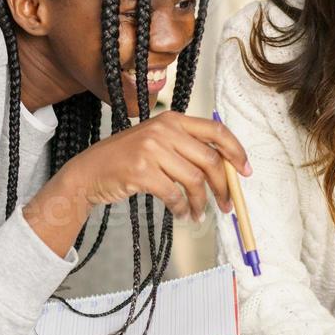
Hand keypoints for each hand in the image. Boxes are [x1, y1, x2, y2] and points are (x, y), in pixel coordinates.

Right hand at [24, 111, 250, 255]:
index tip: (245, 171)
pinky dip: (181, 209)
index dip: (236, 151)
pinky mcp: (141, 170)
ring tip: (197, 214)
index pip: (216, 131)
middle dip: (223, 186)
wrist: (90, 171)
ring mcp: (152, 149)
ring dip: (201, 203)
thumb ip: (187, 148)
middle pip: (209, 160)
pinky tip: (181, 214)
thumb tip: (224, 170)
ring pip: (194, 180)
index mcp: (173, 119)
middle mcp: (164, 130)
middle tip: (226, 204)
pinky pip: (174, 194)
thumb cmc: (127, 159)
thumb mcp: (158, 142)